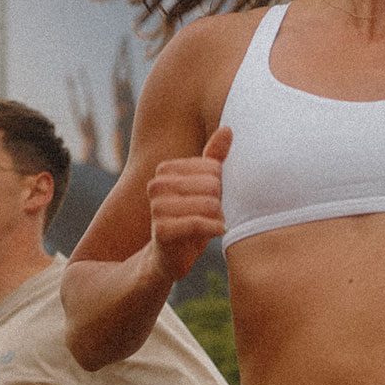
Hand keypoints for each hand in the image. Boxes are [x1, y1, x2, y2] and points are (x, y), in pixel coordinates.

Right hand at [145, 127, 231, 284]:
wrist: (170, 256)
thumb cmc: (190, 218)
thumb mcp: (203, 187)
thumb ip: (214, 159)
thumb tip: (228, 129)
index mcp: (165, 170)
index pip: (212, 167)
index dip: (222, 185)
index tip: (216, 197)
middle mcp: (156, 186)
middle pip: (212, 185)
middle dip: (221, 201)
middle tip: (218, 213)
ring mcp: (156, 208)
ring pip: (207, 204)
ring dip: (219, 217)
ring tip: (215, 222)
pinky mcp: (161, 231)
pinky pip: (199, 224)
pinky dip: (215, 228)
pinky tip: (219, 230)